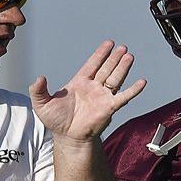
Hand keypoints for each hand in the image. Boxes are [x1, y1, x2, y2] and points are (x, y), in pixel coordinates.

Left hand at [29, 40, 146, 142]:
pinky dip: (133, 90)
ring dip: (123, 67)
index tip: (109, 43)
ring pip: (115, 78)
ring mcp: (102, 97)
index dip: (100, 54)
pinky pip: (123, 97)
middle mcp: (93, 87)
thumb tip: (39, 78)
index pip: (92, 64)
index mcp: (79, 83)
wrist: (67, 137)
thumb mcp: (42, 104)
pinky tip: (142, 82)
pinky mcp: (109, 108)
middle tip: (123, 47)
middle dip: (114, 58)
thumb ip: (38, 90)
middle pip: (107, 68)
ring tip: (129, 56)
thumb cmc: (56, 122)